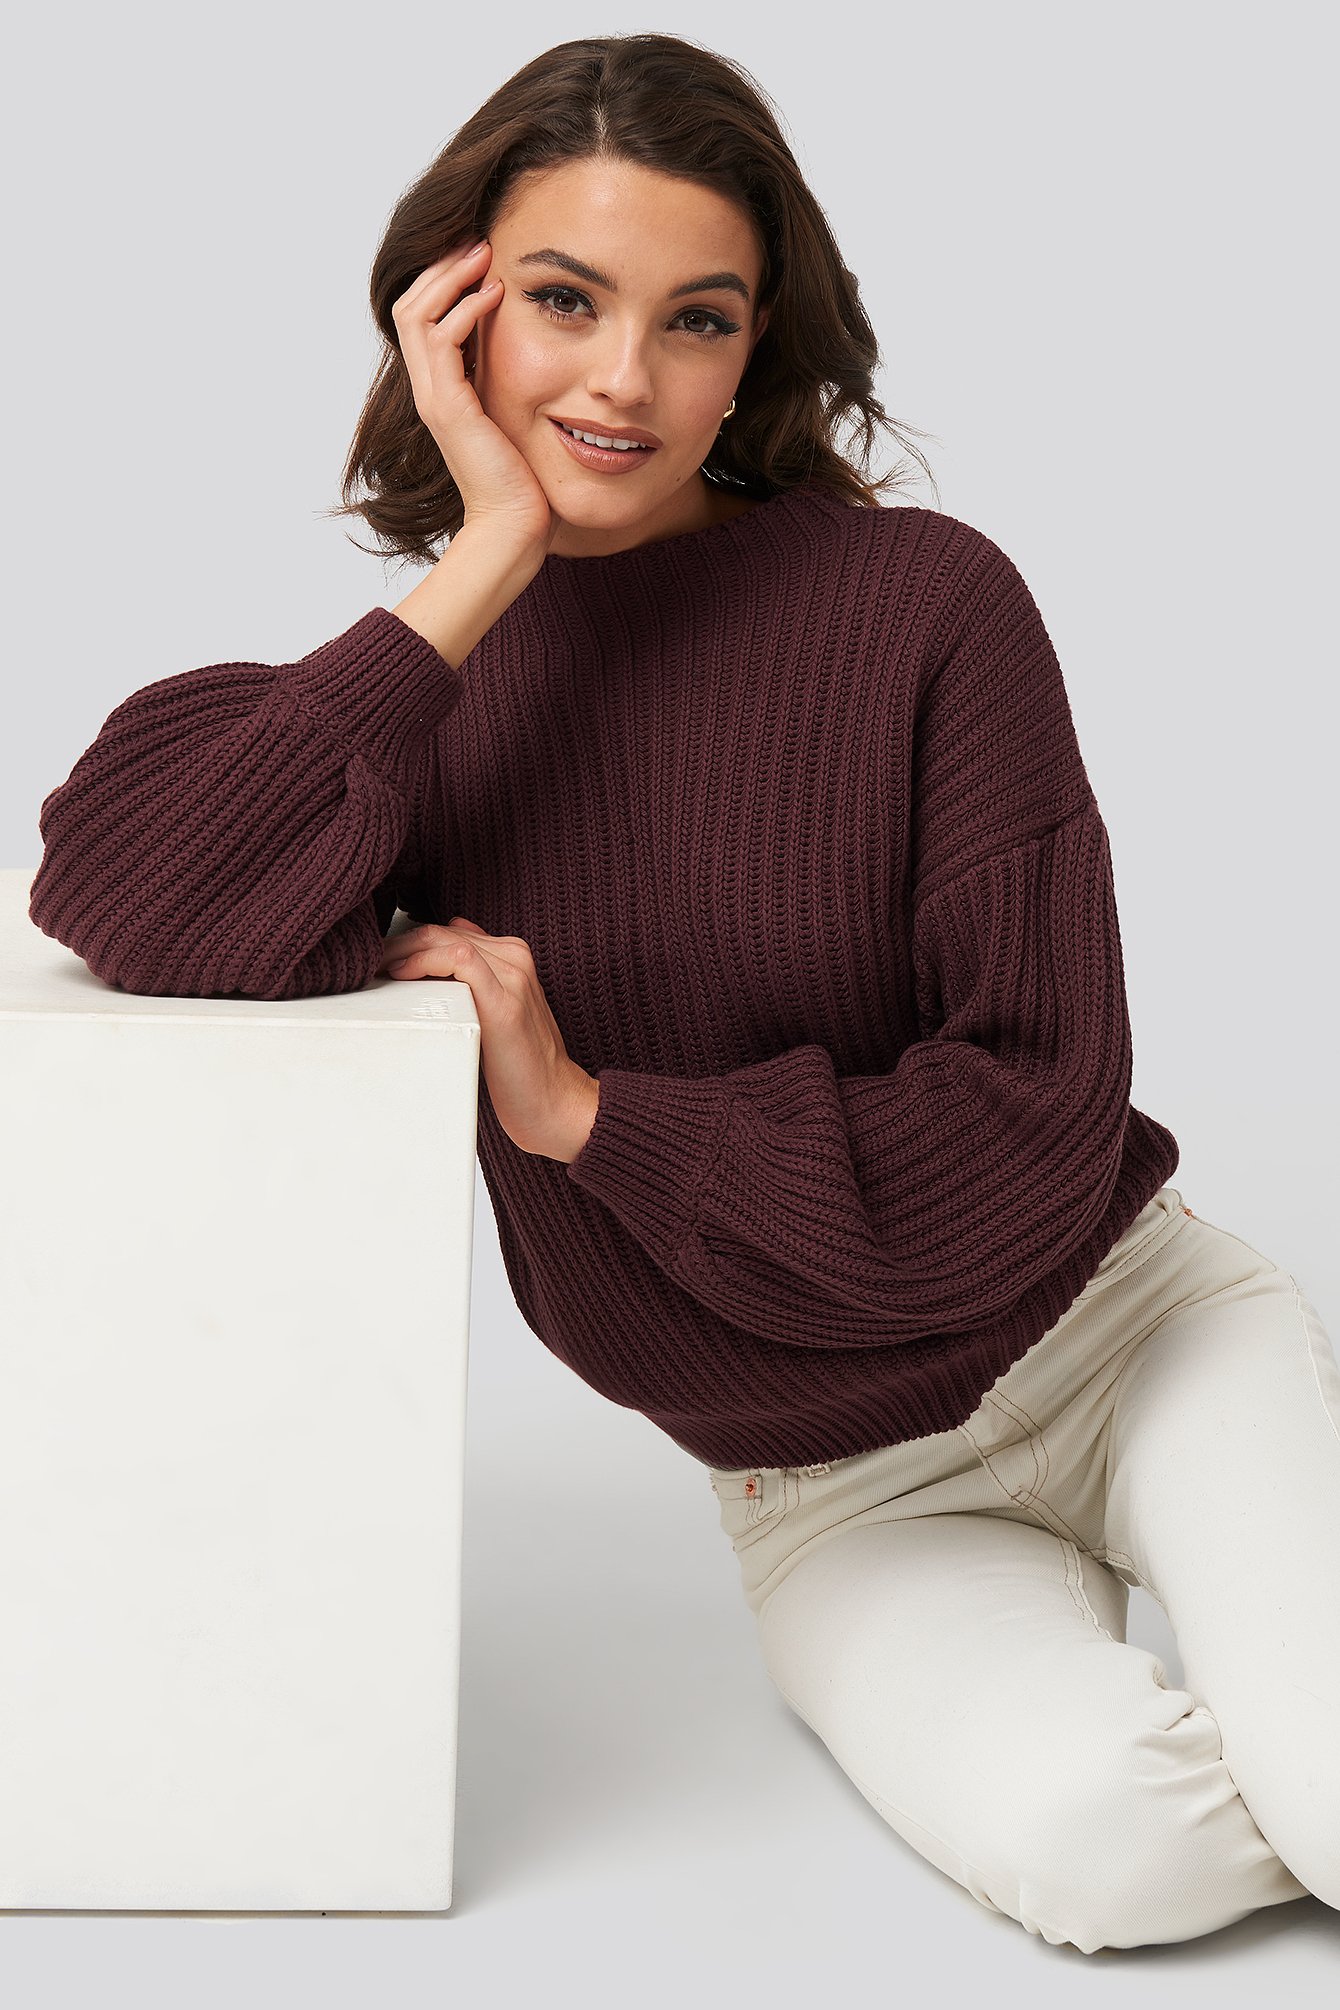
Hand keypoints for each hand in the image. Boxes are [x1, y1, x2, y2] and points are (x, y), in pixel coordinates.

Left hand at [377, 917, 599, 1162]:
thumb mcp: (497, 1013)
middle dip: (397, 944)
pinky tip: (403, 977)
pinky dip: (424, 962)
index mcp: (513, 956)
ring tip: (377, 971)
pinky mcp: (505, 1001)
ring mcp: (513, 976)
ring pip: (446, 939)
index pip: (447, 930)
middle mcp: (515, 958)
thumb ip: (476, 982)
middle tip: (367, 964)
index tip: (379, 962)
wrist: (553, 1101)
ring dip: (402, 951)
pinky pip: (459, 960)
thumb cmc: (520, 1066)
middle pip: (441, 931)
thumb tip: (443, 954)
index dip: (407, 942)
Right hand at [391, 238, 554, 555]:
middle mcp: (429, 389)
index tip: (479, 255)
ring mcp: (433, 398)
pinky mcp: (447, 408)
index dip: (444, 280)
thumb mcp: (514, 414)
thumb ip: (507, 380)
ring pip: (417, 315)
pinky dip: (464, 312)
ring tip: (484, 256)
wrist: (514, 524)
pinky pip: (441, 342)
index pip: (422, 316)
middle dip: (442, 267)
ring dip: (450, 278)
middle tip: (477, 241)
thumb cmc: (522, 477)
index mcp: (441, 388)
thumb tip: (531, 345)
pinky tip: (494, 296)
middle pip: (409, 305)